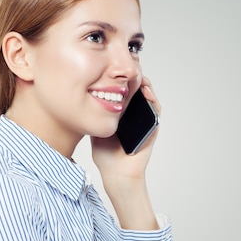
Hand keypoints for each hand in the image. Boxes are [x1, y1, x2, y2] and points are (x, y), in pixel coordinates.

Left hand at [90, 77, 160, 192]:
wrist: (116, 173)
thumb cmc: (106, 155)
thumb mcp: (96, 128)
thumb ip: (94, 115)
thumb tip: (84, 96)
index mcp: (121, 114)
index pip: (124, 92)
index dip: (122, 80)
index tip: (115, 69)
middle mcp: (135, 115)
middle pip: (137, 91)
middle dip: (134, 78)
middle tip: (129, 67)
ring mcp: (145, 121)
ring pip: (148, 97)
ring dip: (145, 85)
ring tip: (138, 76)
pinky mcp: (153, 128)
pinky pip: (156, 110)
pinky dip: (153, 99)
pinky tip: (145, 91)